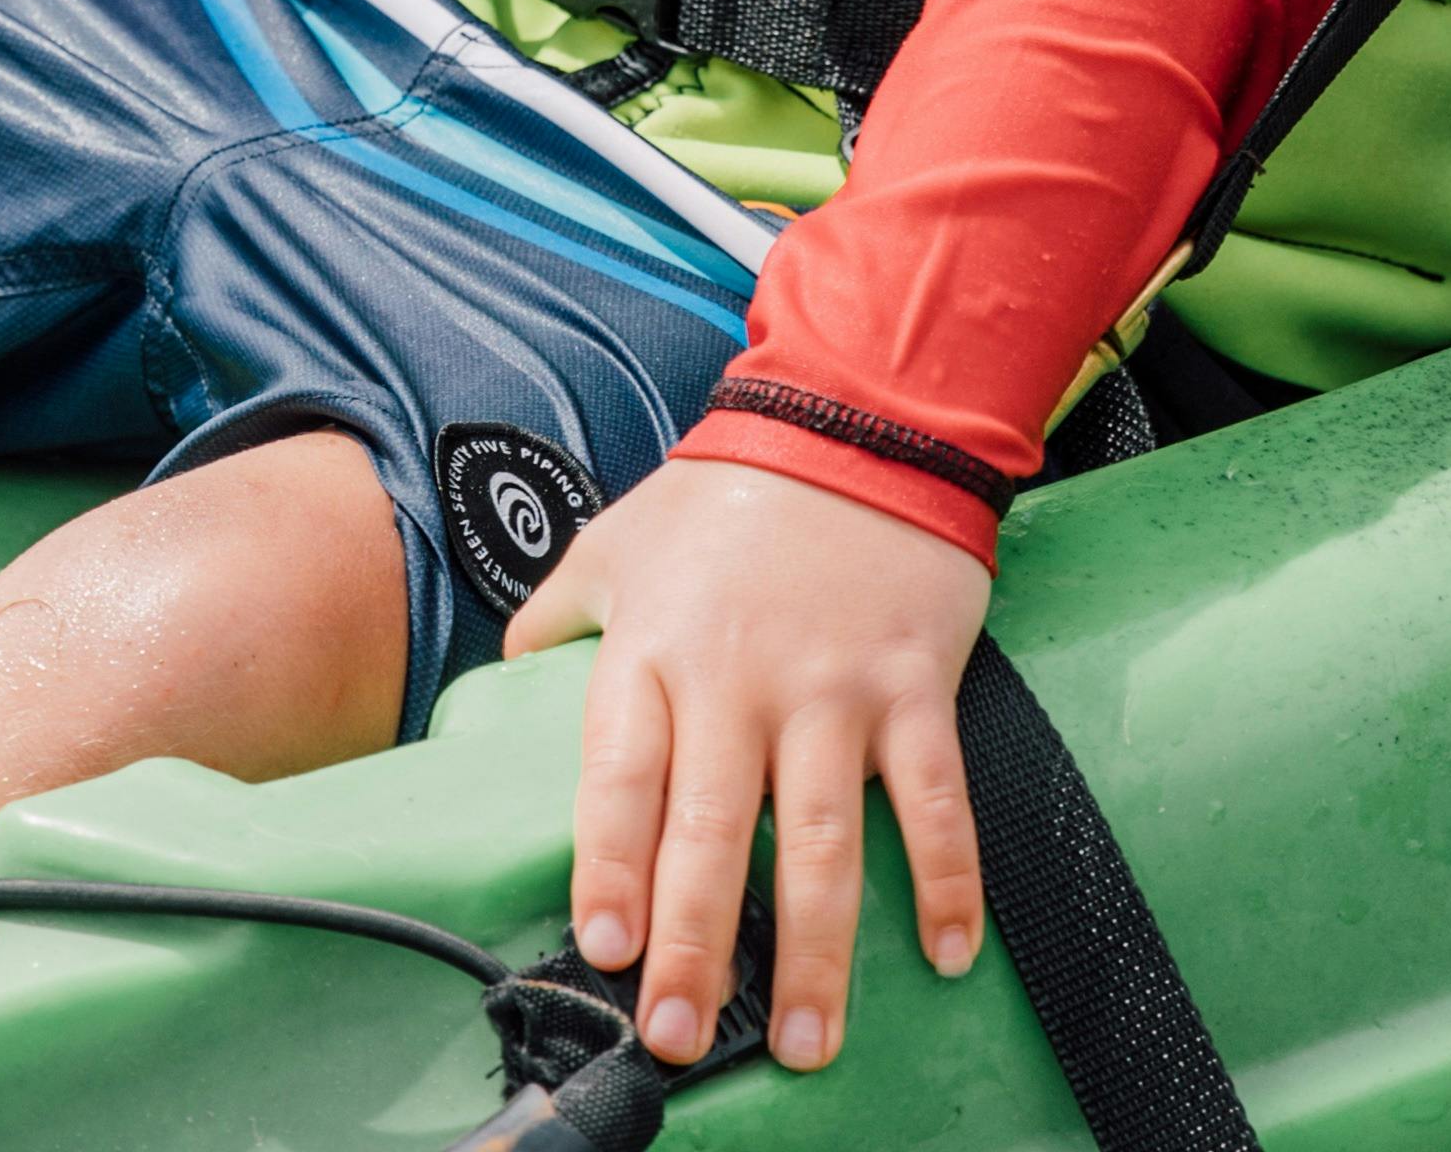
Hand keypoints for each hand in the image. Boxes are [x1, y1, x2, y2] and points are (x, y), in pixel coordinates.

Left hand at [505, 455, 988, 1072]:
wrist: (860, 412)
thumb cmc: (728, 487)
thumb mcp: (616, 537)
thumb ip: (557, 612)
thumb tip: (503, 674)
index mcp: (658, 648)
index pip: (621, 778)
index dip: (611, 866)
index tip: (606, 947)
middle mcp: (740, 677)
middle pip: (711, 833)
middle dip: (696, 945)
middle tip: (681, 1034)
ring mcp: (833, 686)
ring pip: (819, 839)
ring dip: (812, 950)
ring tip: (804, 1040)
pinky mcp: (915, 683)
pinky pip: (935, 798)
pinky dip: (946, 879)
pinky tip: (944, 954)